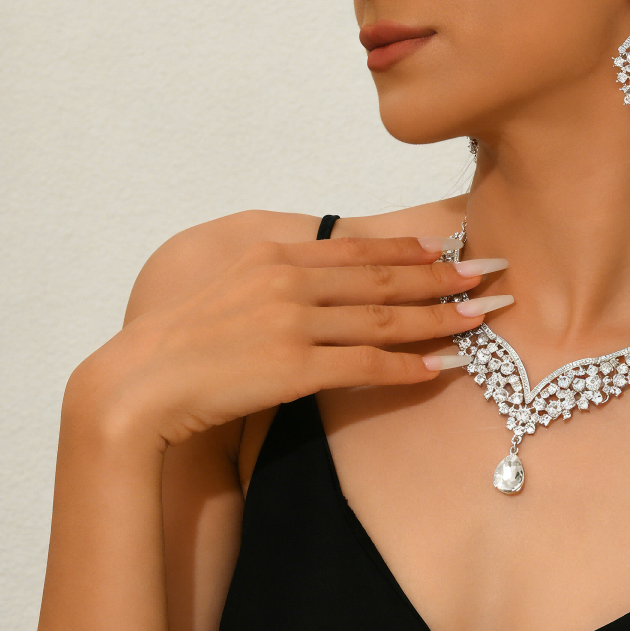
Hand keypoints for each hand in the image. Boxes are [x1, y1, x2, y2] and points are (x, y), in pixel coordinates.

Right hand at [65, 236, 509, 449]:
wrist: (139, 382)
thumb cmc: (188, 339)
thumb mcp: (234, 289)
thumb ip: (284, 279)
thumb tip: (330, 282)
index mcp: (276, 258)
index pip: (359, 251)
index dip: (411, 251)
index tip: (451, 248)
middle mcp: (289, 282)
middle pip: (382, 280)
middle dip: (443, 278)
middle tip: (490, 275)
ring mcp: (291, 323)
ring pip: (383, 321)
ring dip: (439, 321)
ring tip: (482, 320)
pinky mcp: (291, 367)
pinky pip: (364, 366)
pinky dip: (407, 367)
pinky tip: (442, 368)